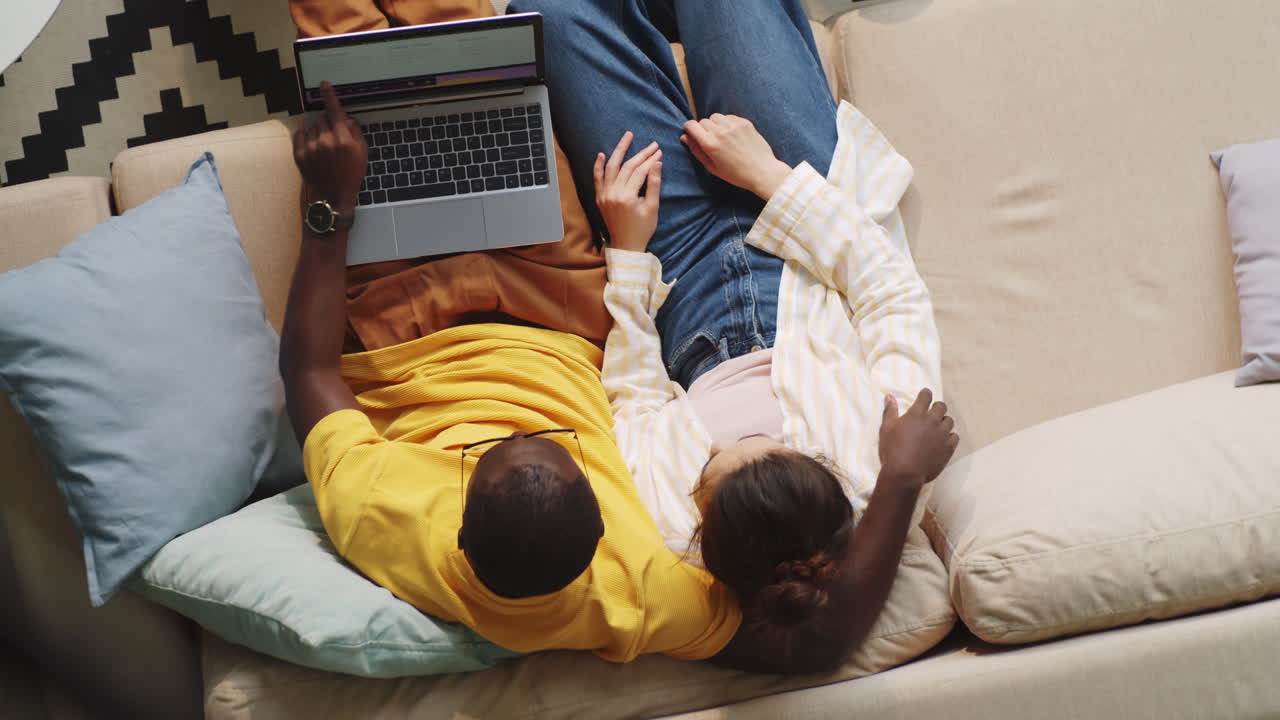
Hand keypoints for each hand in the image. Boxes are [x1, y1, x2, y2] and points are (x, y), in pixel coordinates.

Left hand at [292, 81, 367, 214]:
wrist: (334, 196)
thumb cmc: (351, 174)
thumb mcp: (362, 153)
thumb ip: (354, 131)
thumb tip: (345, 118)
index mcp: (343, 140)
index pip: (335, 111)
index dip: (329, 95)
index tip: (324, 84)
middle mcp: (326, 142)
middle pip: (323, 119)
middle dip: (329, 124)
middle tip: (335, 140)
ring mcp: (311, 148)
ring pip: (312, 127)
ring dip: (318, 132)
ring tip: (325, 149)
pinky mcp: (300, 155)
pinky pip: (301, 134)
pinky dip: (307, 138)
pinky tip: (314, 149)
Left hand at [593, 132, 662, 251]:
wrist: (626, 246)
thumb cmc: (642, 229)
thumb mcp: (652, 207)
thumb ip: (654, 184)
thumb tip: (657, 163)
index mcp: (627, 197)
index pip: (640, 172)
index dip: (651, 160)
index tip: (659, 152)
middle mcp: (613, 193)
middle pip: (627, 167)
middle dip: (641, 154)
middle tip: (652, 145)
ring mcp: (604, 195)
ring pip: (612, 167)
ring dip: (619, 151)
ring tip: (627, 136)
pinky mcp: (600, 198)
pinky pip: (597, 178)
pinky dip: (599, 166)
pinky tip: (602, 154)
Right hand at [681, 114, 791, 200]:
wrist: (762, 171)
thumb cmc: (735, 174)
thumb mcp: (712, 167)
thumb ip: (696, 150)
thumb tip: (684, 137)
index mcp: (710, 144)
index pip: (692, 125)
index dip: (689, 128)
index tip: (692, 133)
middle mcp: (720, 132)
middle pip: (703, 121)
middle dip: (703, 129)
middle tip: (711, 141)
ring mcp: (733, 125)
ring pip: (715, 117)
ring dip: (715, 124)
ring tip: (722, 137)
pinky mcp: (744, 122)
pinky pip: (728, 117)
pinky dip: (727, 123)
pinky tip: (733, 136)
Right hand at [878, 389, 958, 489]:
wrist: (904, 473)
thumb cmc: (892, 450)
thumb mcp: (886, 429)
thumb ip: (890, 411)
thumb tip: (889, 396)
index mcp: (917, 414)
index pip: (926, 396)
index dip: (925, 394)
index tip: (923, 397)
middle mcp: (932, 421)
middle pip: (942, 406)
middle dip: (936, 408)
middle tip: (930, 415)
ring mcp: (942, 434)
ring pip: (949, 421)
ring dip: (943, 422)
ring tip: (936, 429)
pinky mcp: (948, 448)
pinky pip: (954, 437)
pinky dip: (949, 437)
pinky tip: (941, 441)